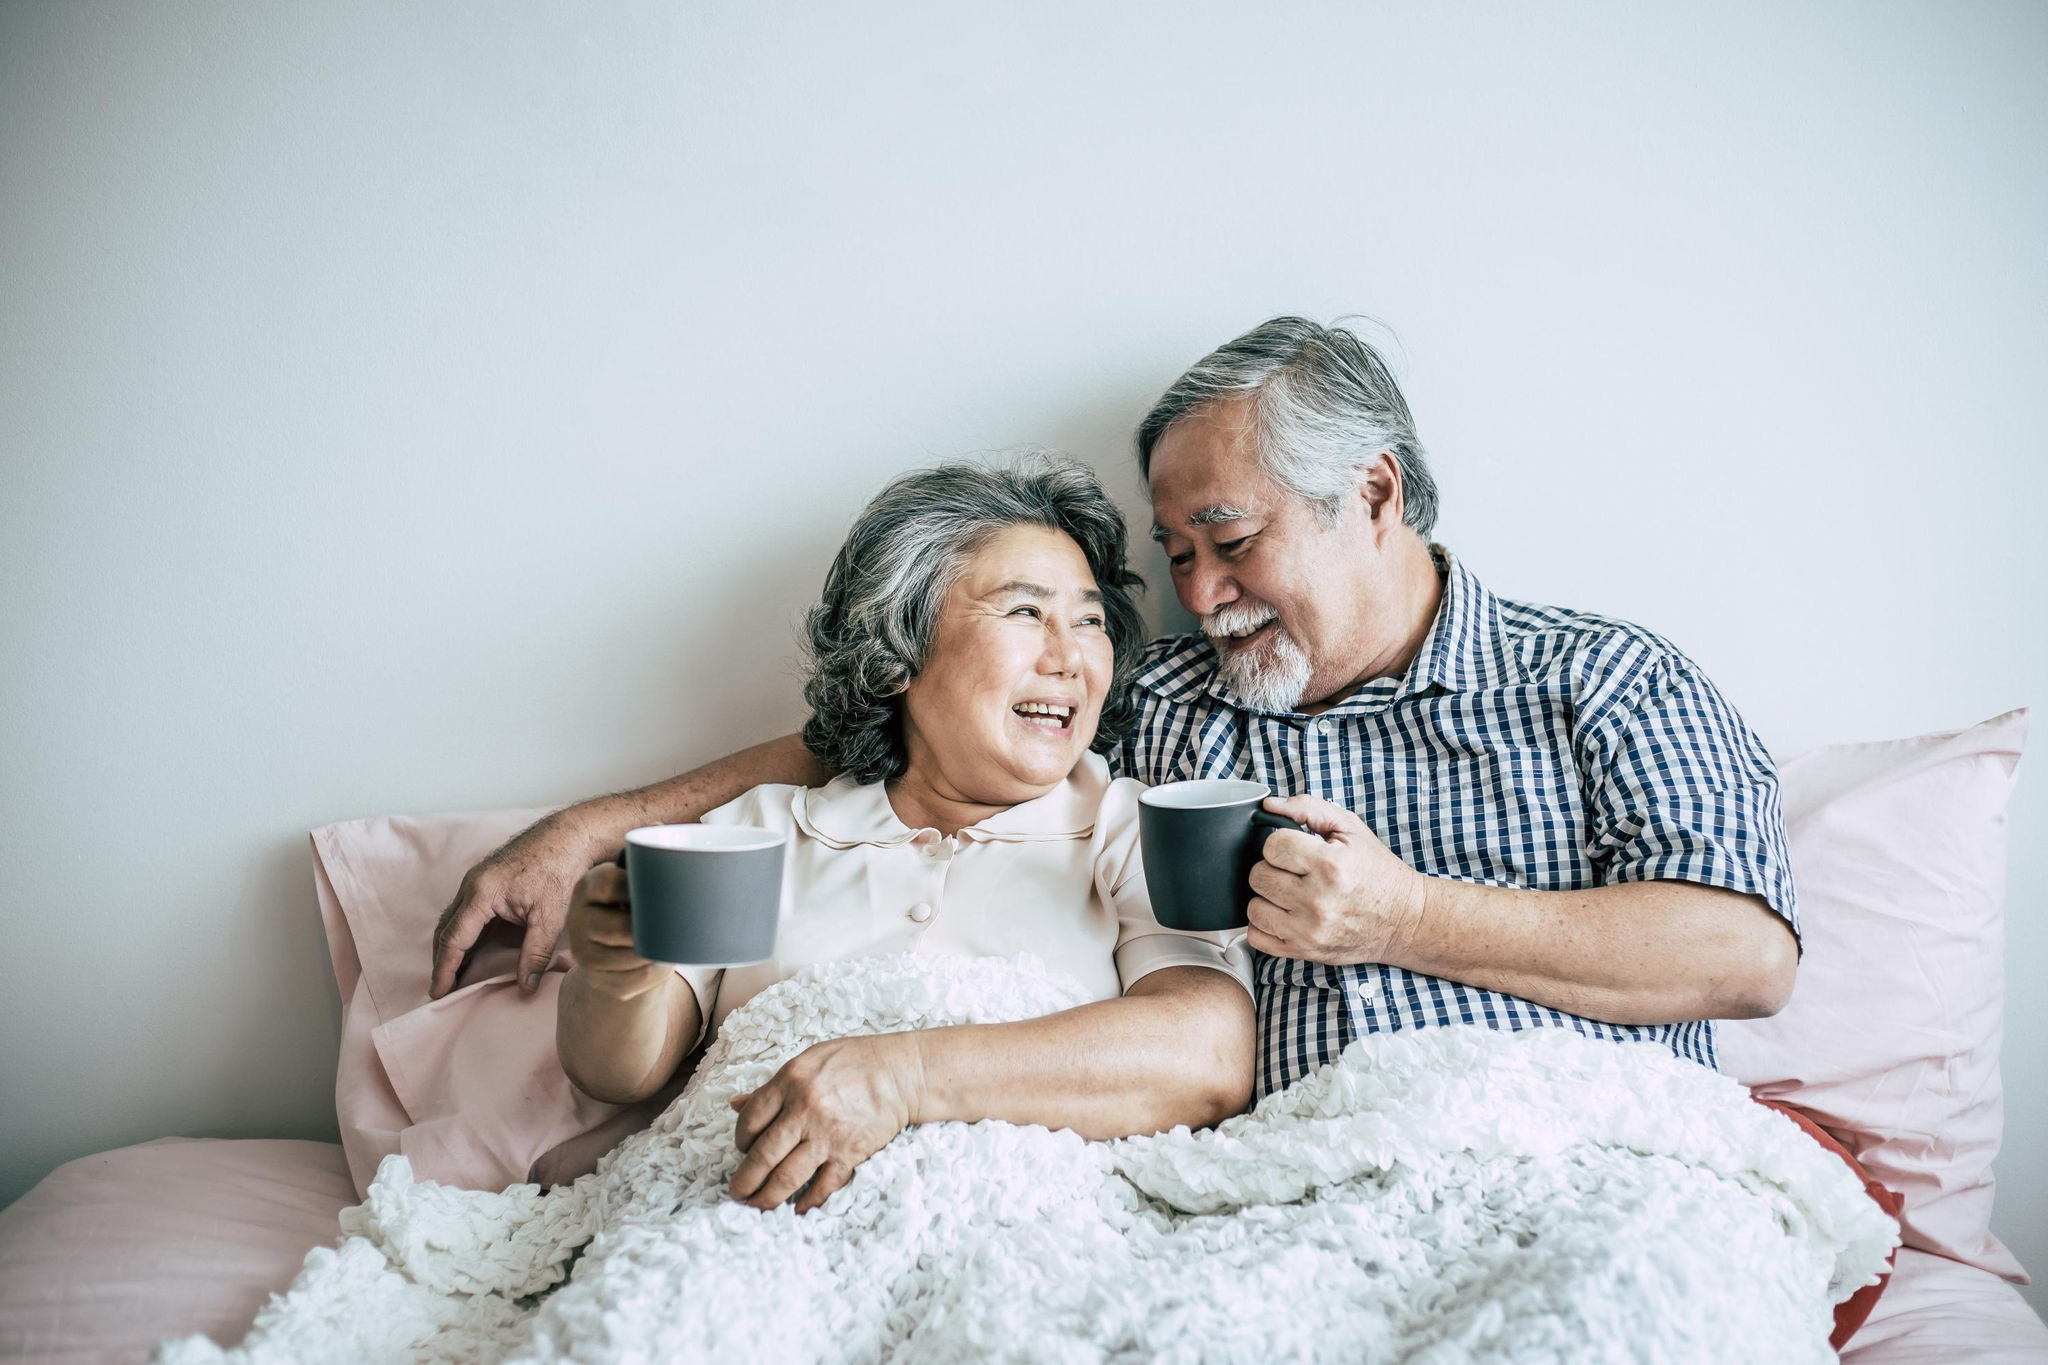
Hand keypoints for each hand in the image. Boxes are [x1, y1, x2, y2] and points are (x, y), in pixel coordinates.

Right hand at [430, 817, 599, 998]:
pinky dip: (463, 932)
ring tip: (452, 974)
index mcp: (482, 894)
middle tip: (441, 989)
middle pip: (445, 929)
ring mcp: (477, 879)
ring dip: (450, 946)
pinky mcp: (487, 878)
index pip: (454, 939)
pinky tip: (471, 948)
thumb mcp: (551, 916)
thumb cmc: (561, 870)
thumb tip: (525, 988)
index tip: (437, 993)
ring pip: (453, 919)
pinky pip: (465, 910)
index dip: (444, 969)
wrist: (570, 836)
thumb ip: (536, 954)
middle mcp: (472, 885)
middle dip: (441, 960)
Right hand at [560, 863, 669, 1000]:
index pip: (607, 885)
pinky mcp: (595, 979)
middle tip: (672, 927)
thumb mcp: (630, 886)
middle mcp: (577, 919)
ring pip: (627, 957)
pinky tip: (662, 962)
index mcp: (587, 888)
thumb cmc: (633, 906)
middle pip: (616, 928)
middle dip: (649, 930)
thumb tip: (679, 874)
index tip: (662, 891)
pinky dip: (653, 973)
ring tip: (673, 944)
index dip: (638, 888)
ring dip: (656, 953)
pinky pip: (630, 981)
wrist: (613, 944)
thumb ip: (644, 879)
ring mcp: (582, 952)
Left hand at [728, 1033, 926, 1213]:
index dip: (739, 1140)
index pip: (750, 1120)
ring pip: (786, 1178)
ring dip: (766, 1198)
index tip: (742, 1149)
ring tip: (756, 1207)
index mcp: (791, 1082)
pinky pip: (823, 1185)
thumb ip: (772, 1087)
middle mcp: (805, 1110)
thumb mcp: (808, 1061)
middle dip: (744, 1181)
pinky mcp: (850, 1153)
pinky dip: (808, 1201)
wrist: (903, 1073)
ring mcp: (828, 1135)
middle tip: (736, 1193)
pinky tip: (797, 1208)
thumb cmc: (855, 1061)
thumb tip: (735, 1104)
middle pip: (762, 1156)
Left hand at [1245, 794, 1428, 965]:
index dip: (1280, 842)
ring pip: (1253, 907)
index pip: (1272, 845)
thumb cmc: (1378, 873)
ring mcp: (1309, 931)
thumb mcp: (1351, 829)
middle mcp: (1317, 901)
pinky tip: (1284, 914)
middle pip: (1258, 875)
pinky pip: (1257, 938)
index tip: (1294, 848)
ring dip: (1268, 897)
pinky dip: (1265, 925)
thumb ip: (1309, 808)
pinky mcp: (1304, 952)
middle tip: (1295, 870)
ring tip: (1290, 892)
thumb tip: (1270, 804)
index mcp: (1330, 866)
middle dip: (1273, 868)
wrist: (1405, 920)